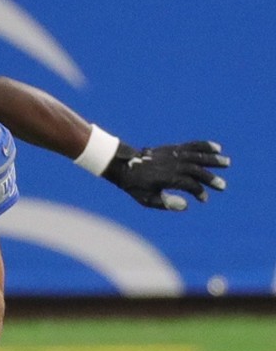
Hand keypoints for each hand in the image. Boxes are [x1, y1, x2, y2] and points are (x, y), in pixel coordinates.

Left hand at [102, 140, 228, 210]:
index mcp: (167, 178)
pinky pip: (191, 146)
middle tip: (223, 186)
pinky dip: (204, 145)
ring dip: (213, 159)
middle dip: (210, 178)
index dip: (198, 192)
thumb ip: (165, 203)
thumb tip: (186, 205)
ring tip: (227, 162)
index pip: (189, 185)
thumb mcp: (146, 198)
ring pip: (197, 156)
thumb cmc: (135, 185)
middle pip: (196, 170)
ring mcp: (173, 155)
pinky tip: (217, 147)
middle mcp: (172, 165)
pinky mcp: (172, 149)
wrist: (123, 164)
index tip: (203, 199)